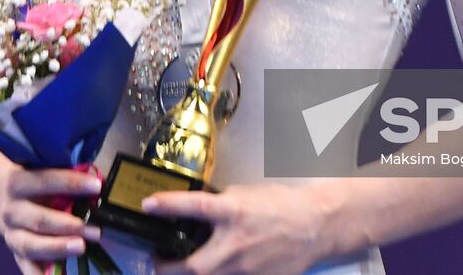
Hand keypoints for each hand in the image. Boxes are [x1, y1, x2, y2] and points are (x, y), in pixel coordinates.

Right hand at [0, 165, 102, 274]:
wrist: (0, 199)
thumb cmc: (32, 186)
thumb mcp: (43, 174)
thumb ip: (67, 178)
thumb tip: (98, 183)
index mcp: (17, 183)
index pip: (45, 181)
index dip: (71, 183)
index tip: (96, 186)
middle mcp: (12, 211)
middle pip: (39, 220)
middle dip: (69, 225)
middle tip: (94, 230)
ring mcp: (12, 235)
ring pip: (32, 245)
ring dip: (58, 248)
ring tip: (81, 247)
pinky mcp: (17, 255)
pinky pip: (28, 269)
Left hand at [144, 183, 332, 274]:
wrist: (315, 227)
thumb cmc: (281, 205)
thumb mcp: (246, 194)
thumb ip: (220, 204)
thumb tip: (198, 213)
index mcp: (233, 212)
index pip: (193, 207)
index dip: (167, 205)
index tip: (147, 205)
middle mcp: (235, 244)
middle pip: (191, 267)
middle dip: (166, 268)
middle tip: (157, 261)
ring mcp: (245, 269)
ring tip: (180, 267)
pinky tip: (215, 269)